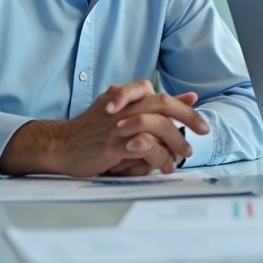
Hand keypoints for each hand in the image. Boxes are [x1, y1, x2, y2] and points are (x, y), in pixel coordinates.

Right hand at [0, 80, 208, 176]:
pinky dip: (158, 156)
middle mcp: (123, 106)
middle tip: (202, 133)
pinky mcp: (113, 144)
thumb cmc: (92, 132)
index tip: (199, 122)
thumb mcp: (123, 114)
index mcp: (125, 97)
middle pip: (163, 104)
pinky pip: (144, 146)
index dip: (183, 106)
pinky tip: (162, 166)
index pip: (160, 96)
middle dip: (187, 118)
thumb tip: (188, 97)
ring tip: (182, 156)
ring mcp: (118, 124)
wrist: (60, 145)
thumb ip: (154, 107)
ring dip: (174, 142)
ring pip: (157, 125)